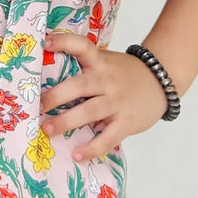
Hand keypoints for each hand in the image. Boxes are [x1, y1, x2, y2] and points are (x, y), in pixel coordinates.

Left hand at [39, 30, 168, 161]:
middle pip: (80, 85)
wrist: (160, 81)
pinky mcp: (127, 122)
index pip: (82, 46)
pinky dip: (92, 147)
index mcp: (100, 62)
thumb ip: (84, 68)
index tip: (45, 43)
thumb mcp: (105, 62)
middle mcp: (107, 80)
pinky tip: (76, 154)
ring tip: (47, 129)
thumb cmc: (123, 73)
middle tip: (38, 105)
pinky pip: (108, 137)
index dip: (64, 42)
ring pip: (90, 111)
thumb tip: (48, 77)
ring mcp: (117, 101)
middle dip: (56, 96)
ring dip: (67, 121)